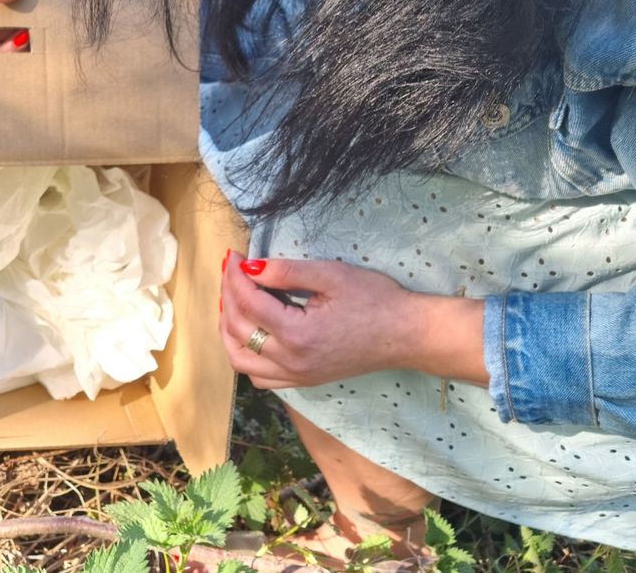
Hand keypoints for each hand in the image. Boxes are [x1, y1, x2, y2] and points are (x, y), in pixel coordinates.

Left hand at [218, 250, 487, 387]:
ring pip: (241, 360)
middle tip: (231, 271)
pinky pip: (259, 376)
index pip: (248, 303)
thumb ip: (286, 272)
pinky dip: (245, 354)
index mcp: (297, 334)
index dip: (235, 275)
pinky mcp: (304, 381)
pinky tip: (250, 331)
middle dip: (228, 296)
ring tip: (232, 300)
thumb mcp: (331, 275)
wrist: (408, 334)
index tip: (234, 255)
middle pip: (238, 330)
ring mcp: (297, 376)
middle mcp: (291, 362)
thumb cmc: (376, 299)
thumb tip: (250, 267)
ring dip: (229, 330)